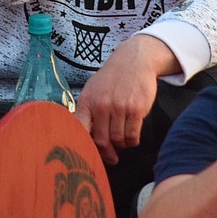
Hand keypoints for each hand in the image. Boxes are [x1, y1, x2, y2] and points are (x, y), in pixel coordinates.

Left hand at [74, 35, 173, 163]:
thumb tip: (81, 136)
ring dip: (121, 145)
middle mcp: (102, 105)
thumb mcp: (93, 89)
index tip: (88, 154)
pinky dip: (132, 141)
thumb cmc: (111, 78)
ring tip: (123, 141)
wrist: (134, 60)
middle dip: (107, 152)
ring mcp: (120, 107)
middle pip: (101, 140)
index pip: (80, 129)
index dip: (83, 146)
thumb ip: (87, 111)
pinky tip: (132, 138)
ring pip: (118, 140)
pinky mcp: (136, 109)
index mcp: (88, 101)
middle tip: (111, 157)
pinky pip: (133, 136)